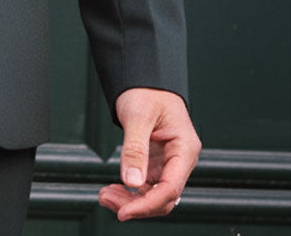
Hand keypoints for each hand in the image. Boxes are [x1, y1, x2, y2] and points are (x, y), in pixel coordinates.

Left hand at [98, 87, 200, 220]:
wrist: (144, 78)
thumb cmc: (147, 90)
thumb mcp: (138, 116)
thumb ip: (135, 149)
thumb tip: (131, 181)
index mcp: (185, 148)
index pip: (170, 188)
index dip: (147, 204)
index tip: (124, 211)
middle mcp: (180, 158)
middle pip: (162, 197)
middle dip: (135, 203)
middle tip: (106, 199)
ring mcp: (169, 162)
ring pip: (153, 194)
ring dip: (130, 199)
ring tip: (105, 195)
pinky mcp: (157, 162)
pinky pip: (146, 185)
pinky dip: (130, 190)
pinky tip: (114, 189)